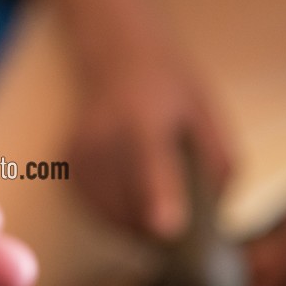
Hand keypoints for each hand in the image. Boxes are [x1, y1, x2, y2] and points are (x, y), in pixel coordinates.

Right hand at [68, 37, 231, 239]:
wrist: (120, 56)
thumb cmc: (171, 88)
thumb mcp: (207, 115)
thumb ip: (215, 164)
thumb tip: (212, 219)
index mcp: (144, 117)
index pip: (149, 160)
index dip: (158, 195)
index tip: (167, 229)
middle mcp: (104, 133)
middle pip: (128, 202)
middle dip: (158, 228)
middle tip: (184, 230)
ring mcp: (81, 149)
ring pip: (110, 212)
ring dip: (136, 225)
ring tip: (159, 208)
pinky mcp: (70, 160)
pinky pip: (96, 206)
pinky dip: (117, 213)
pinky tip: (133, 194)